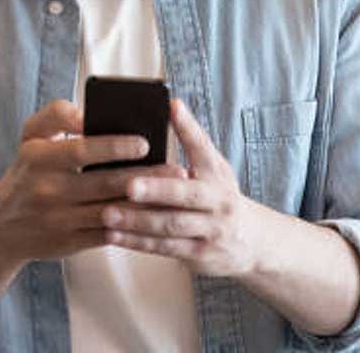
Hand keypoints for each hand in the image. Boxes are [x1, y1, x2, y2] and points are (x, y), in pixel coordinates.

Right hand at [0, 99, 186, 263]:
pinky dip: (133, 226)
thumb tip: (87, 113)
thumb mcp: (31, 134)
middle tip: (177, 169)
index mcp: (39, 158)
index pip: (82, 150)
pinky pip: (108, 234)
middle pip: (104, 183)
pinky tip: (155, 216)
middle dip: (145, 176)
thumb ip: (58, 114)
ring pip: (111, 211)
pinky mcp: (69, 243)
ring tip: (174, 193)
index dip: (115, 147)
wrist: (1, 226)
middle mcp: (48, 190)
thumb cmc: (27, 170)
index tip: (145, 143)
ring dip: (145, 203)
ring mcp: (59, 220)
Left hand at [101, 99, 265, 277]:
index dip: (188, 127)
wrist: (251, 241)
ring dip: (137, 221)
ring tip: (108, 212)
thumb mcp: (213, 168)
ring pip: (170, 225)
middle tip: (129, 185)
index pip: (203, 146)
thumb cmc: (219, 196)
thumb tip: (172, 105)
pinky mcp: (199, 254)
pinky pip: (164, 248)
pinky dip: (137, 242)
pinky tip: (114, 235)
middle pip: (185, 195)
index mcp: (217, 173)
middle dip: (156, 190)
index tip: (172, 108)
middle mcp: (218, 201)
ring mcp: (210, 230)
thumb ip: (192, 142)